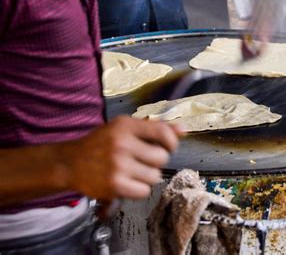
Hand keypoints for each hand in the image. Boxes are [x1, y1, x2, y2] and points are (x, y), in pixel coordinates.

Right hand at [61, 116, 184, 200]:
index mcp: (126, 126)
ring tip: (133, 172)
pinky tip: (128, 182)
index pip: (163, 133)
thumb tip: (182, 130)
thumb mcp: (125, 128)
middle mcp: (122, 143)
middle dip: (156, 161)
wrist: (70, 163)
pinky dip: (139, 189)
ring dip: (148, 177)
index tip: (168, 147)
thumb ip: (155, 128)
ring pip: (155, 176)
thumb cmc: (101, 144)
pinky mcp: (115, 185)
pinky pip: (144, 191)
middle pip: (162, 158)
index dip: (172, 142)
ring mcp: (118, 165)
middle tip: (143, 161)